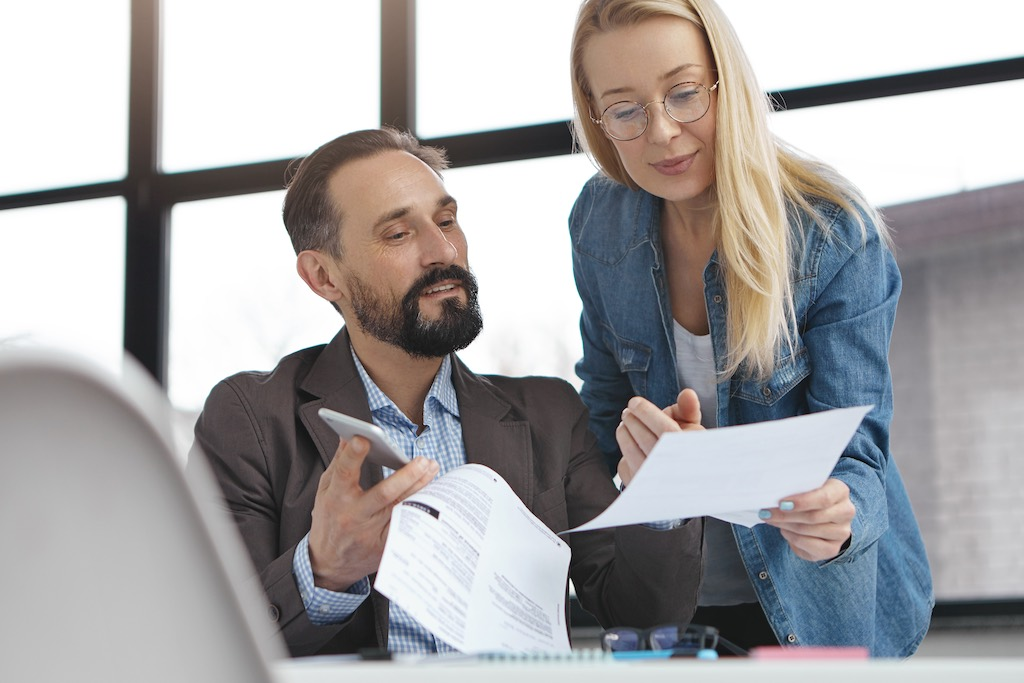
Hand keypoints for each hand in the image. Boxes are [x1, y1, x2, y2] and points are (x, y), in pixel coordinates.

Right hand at [308, 435, 438, 590]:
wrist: (329, 564)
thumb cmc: (329, 520)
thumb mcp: (326, 490)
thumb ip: (339, 463)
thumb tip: (348, 435)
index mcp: (336, 499)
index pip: (344, 473)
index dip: (353, 455)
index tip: (364, 437)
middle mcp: (354, 516)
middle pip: (384, 493)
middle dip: (406, 476)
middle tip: (423, 460)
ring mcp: (371, 533)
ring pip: (400, 508)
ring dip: (419, 487)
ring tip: (432, 468)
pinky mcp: (384, 546)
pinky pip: (406, 524)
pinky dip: (419, 508)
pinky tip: (431, 494)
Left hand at [615, 388, 702, 486]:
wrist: (684, 486)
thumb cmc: (685, 448)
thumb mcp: (691, 429)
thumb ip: (688, 409)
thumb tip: (687, 392)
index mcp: (689, 451)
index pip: (666, 430)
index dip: (647, 413)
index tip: (634, 402)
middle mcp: (673, 469)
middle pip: (646, 441)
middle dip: (633, 422)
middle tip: (627, 412)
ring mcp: (656, 482)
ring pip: (633, 454)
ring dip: (624, 434)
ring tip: (625, 423)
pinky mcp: (641, 490)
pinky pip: (625, 467)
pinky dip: (624, 451)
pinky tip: (626, 441)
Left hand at [759, 478, 853, 561]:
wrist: (821, 513)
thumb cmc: (809, 496)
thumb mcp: (806, 487)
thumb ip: (795, 489)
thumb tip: (772, 496)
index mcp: (840, 491)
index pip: (824, 498)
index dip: (802, 502)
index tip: (781, 503)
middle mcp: (846, 512)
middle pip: (814, 517)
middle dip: (785, 516)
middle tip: (766, 513)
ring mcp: (842, 532)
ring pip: (809, 531)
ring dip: (786, 526)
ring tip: (772, 520)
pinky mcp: (833, 548)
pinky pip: (810, 546)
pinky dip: (793, 539)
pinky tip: (785, 531)